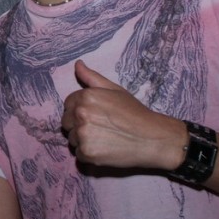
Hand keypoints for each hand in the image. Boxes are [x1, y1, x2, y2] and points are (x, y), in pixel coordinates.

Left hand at [61, 61, 185, 170]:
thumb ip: (92, 77)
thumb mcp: (114, 90)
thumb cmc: (134, 112)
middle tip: (100, 128)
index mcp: (85, 96)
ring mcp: (83, 134)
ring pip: (72, 140)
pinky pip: (79, 155)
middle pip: (66, 123)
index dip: (80, 110)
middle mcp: (81, 114)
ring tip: (104, 138)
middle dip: (78, 125)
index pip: (68, 104)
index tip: (95, 116)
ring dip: (83, 141)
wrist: (152, 138)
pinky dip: (90, 154)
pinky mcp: (87, 153)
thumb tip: (77, 64)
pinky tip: (105, 149)